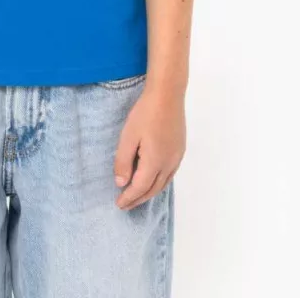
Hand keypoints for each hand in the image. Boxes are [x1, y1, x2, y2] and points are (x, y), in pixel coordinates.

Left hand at [113, 88, 184, 209]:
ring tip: (137, 196)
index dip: (129, 197)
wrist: (168, 94)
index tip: (119, 204)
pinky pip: (169, 174)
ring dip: (149, 192)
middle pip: (153, 189)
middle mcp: (169, 164)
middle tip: (125, 205)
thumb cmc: (145, 113)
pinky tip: (152, 179)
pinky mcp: (180, 149)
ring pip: (163, 183)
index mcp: (155, 162)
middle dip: (138, 199)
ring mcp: (177, 157)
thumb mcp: (128, 136)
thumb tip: (121, 183)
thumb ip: (124, 161)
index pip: (140, 188)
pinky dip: (159, 182)